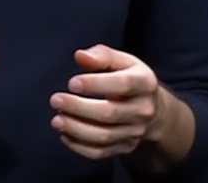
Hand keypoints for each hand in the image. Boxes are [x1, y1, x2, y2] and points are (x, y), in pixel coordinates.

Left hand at [49, 44, 165, 159]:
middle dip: (79, 108)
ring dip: (76, 129)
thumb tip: (80, 56)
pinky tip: (65, 134)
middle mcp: (143, 110)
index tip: (72, 83)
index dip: (95, 84)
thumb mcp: (122, 61)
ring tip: (56, 120)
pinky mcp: (125, 148)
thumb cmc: (130, 79)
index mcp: (145, 83)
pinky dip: (80, 147)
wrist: (152, 110)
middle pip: (110, 113)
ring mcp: (135, 132)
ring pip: (104, 136)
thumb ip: (101, 55)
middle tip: (55, 100)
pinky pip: (101, 153)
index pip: (122, 84)